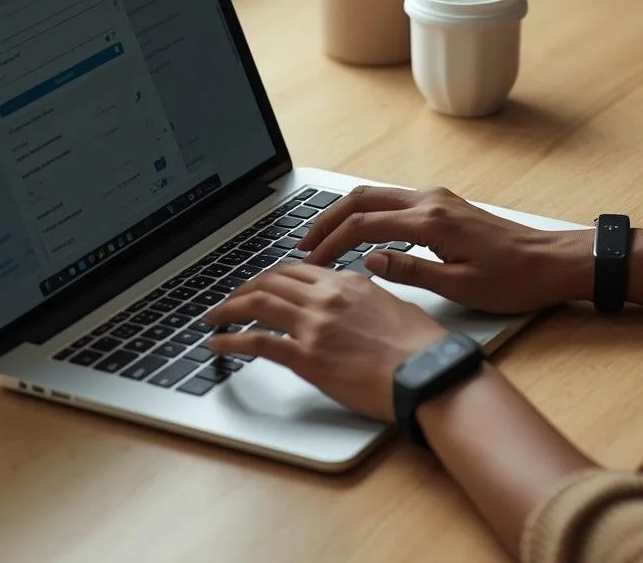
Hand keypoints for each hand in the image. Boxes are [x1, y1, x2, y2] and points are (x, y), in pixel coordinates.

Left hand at [204, 265, 448, 421]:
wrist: (428, 373)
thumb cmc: (422, 348)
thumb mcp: (394, 307)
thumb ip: (365, 300)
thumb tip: (353, 306)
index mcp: (348, 282)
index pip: (297, 270)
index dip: (271, 276)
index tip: (260, 284)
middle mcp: (326, 297)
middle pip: (270, 282)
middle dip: (243, 289)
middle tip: (230, 299)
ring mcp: (314, 325)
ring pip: (257, 304)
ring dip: (228, 308)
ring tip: (215, 316)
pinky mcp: (307, 357)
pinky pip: (257, 342)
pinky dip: (231, 341)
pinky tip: (218, 344)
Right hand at [298, 186, 595, 313]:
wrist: (553, 262)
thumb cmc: (514, 280)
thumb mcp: (460, 286)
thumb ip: (410, 270)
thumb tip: (368, 259)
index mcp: (431, 221)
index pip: (364, 225)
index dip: (330, 242)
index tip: (310, 260)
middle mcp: (431, 201)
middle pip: (363, 199)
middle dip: (326, 218)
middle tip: (301, 243)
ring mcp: (439, 199)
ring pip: (377, 195)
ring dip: (345, 213)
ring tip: (321, 237)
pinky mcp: (445, 205)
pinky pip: (394, 201)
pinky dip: (368, 213)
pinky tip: (359, 233)